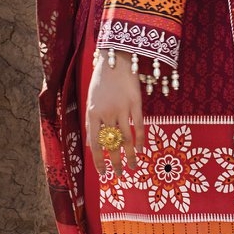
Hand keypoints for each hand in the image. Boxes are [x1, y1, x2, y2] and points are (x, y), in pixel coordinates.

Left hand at [85, 51, 143, 178]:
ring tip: (133, 167)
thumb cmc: (101, 81)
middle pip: (112, 145)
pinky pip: (139, 127)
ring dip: (130, 156)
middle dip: (115, 163)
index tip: (103, 173)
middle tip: (119, 174)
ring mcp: (122, 109)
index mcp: (92, 114)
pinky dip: (141, 140)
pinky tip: (142, 150)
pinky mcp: (136, 103)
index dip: (99, 161)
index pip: (95, 145)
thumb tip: (92, 144)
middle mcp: (106, 114)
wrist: (116, 58)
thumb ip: (92, 123)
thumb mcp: (91, 101)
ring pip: (126, 139)